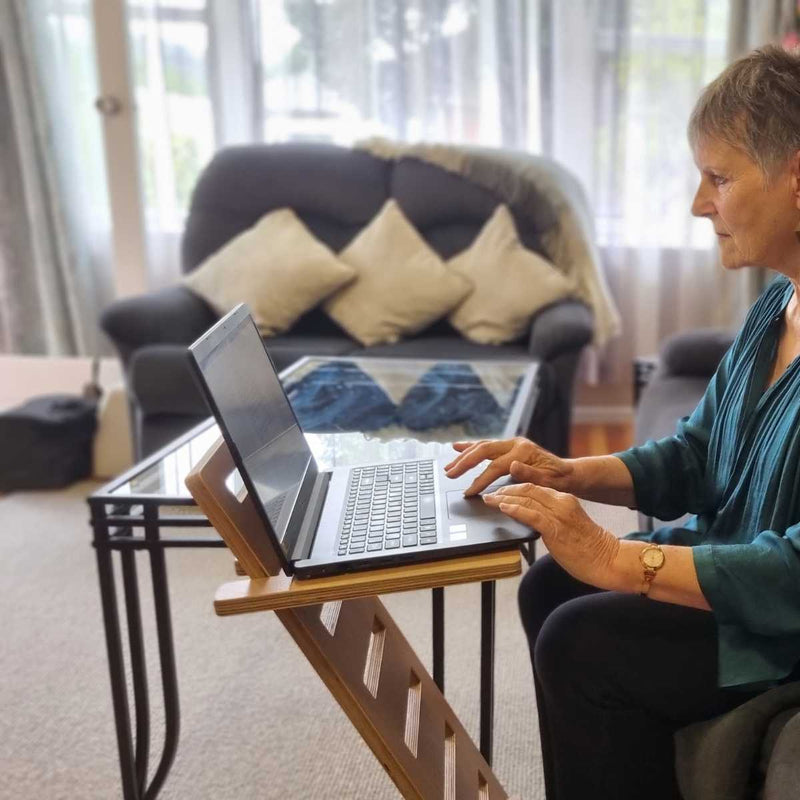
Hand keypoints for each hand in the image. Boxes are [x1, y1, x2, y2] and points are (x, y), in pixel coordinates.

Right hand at [444, 436, 573, 496]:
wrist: (567, 473)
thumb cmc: (558, 480)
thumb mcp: (548, 481)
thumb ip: (530, 474)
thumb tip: (512, 466)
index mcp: (523, 451)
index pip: (495, 466)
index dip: (480, 479)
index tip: (468, 492)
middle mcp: (516, 444)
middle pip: (483, 451)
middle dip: (464, 463)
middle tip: (449, 474)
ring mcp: (512, 443)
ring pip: (482, 446)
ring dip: (464, 455)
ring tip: (449, 465)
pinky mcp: (509, 446)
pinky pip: (486, 446)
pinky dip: (471, 447)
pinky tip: (458, 448)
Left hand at [483, 483, 619, 587]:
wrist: (607, 560)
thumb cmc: (587, 548)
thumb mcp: (567, 525)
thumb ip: (550, 518)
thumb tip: (528, 518)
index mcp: (565, 499)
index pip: (535, 487)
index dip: (514, 487)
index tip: (500, 491)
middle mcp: (562, 502)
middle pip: (527, 489)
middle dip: (505, 490)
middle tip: (490, 494)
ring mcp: (559, 514)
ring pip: (526, 499)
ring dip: (503, 498)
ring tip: (489, 500)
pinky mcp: (556, 527)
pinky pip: (531, 514)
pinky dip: (514, 509)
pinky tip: (502, 507)